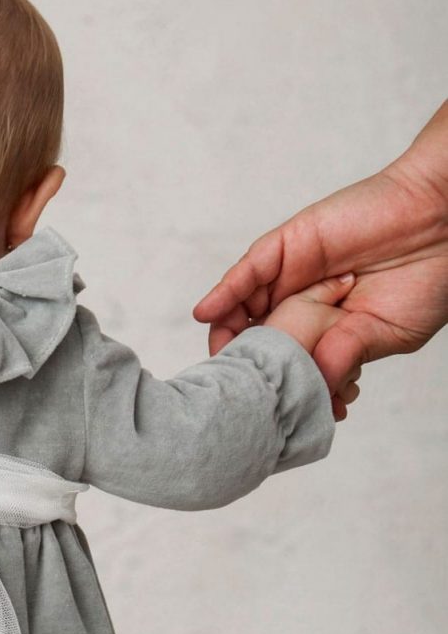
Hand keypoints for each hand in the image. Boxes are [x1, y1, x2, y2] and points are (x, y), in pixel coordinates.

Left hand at [194, 101, 447, 397]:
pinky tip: (208, 314)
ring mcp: (291, 273)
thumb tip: (316, 388)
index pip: (282, 360)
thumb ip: (347, 354)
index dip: (267, 383)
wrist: (442, 222)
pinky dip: (226, 291)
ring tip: (217, 360)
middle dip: (239, 365)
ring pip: (243, 306)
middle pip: (253, 336)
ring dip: (225, 333)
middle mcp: (300, 301)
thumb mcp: (385, 331)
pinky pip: (249, 269)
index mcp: (324, 327)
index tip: (254, 410)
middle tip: (229, 391)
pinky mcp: (289, 244)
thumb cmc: (423, 277)